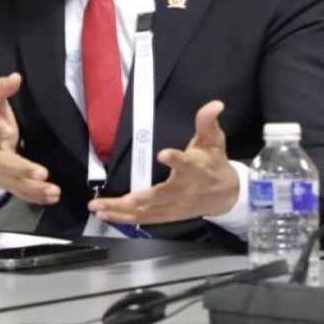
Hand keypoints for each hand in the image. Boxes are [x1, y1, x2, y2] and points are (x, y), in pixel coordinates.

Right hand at [0, 73, 60, 204]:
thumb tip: (16, 77)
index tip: (8, 132)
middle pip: (5, 164)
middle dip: (22, 169)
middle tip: (41, 172)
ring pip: (15, 184)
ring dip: (35, 189)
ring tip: (54, 190)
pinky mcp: (8, 184)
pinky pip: (21, 193)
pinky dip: (36, 198)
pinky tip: (53, 197)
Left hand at [88, 100, 238, 223]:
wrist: (226, 194)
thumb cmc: (213, 163)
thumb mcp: (213, 141)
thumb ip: (207, 122)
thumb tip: (215, 103)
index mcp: (193, 169)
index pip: (185, 163)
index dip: (175, 159)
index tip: (163, 154)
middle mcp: (181, 190)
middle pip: (160, 196)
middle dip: (141, 199)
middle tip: (124, 199)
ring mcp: (172, 206)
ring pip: (146, 211)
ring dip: (121, 211)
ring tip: (98, 207)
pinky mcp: (166, 215)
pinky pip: (142, 218)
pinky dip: (123, 219)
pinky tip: (104, 215)